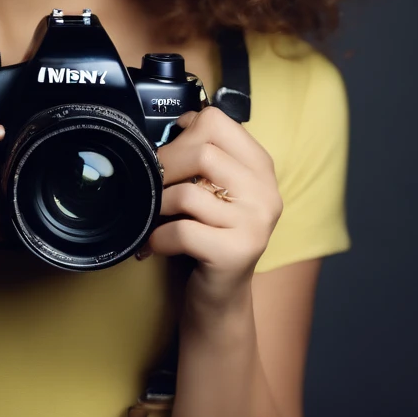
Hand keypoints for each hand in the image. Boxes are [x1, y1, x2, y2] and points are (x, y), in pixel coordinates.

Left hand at [145, 106, 282, 304]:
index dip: (184, 132)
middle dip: (165, 167)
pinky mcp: (236, 253)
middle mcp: (265, 191)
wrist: (222, 295)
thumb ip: (206, 156)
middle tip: (152, 186)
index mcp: (260, 166)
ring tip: (153, 216)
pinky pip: (182, 232)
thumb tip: (178, 123)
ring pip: (187, 193)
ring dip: (158, 205)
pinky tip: (153, 244)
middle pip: (201, 153)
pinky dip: (158, 237)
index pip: (217, 121)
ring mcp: (255, 224)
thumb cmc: (210, 233)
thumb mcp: (216, 189)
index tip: (171, 152)